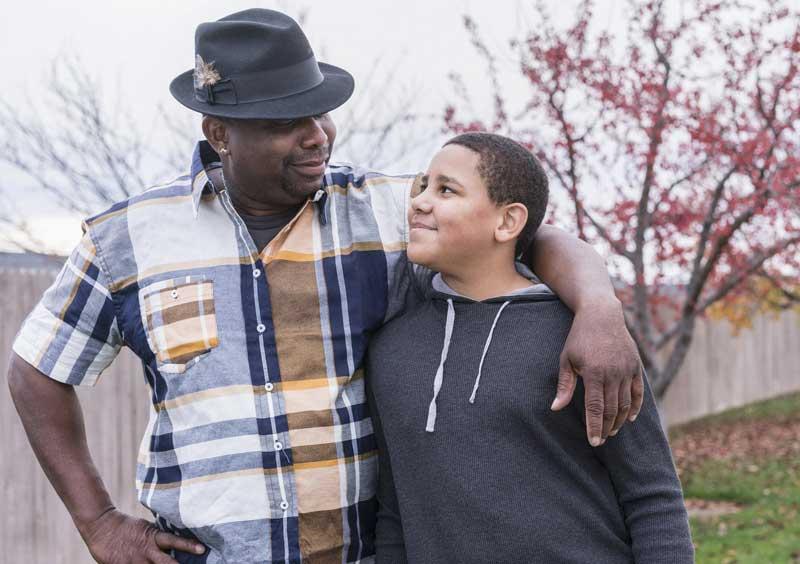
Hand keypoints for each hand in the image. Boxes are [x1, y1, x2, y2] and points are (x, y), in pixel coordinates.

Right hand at [81, 508, 205, 563]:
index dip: (188, 545)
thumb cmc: (128, 527)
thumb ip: (160, 539)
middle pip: (167, 563)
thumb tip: (178, 543)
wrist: (102, 527)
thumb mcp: (147, 529)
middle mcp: (147, 551)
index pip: (175, 541)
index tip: (202, 549)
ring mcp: (135, 562)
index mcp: (154, 537)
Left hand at [551, 298, 643, 446]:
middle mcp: (613, 373)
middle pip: (611, 409)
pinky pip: (638, 393)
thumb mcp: (567, 359)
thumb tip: (555, 408)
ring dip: (618, 420)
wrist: (601, 315)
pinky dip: (635, 407)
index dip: (594, 427)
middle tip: (600, 439)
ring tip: (610, 431)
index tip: (593, 442)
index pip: (595, 408)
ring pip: (625, 404)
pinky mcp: (636, 366)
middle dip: (605, 428)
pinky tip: (629, 418)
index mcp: (594, 373)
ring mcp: (627, 370)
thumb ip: (565, 385)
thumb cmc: (579, 338)